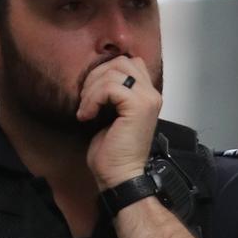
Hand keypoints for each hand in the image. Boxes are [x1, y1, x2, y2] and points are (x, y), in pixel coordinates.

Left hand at [77, 55, 160, 189]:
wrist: (120, 175)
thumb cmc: (113, 152)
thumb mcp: (112, 114)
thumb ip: (113, 93)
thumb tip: (96, 76)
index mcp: (147, 94)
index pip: (128, 62)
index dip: (105, 72)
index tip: (92, 94)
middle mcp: (151, 94)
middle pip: (121, 62)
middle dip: (96, 77)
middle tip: (86, 100)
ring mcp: (147, 99)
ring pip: (113, 72)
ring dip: (92, 90)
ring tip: (86, 110)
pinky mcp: (138, 106)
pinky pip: (109, 87)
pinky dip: (93, 99)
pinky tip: (88, 115)